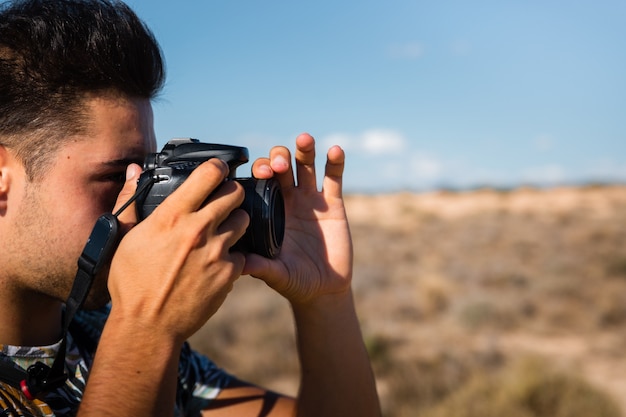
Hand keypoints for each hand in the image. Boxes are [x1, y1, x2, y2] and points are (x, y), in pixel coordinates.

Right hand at [106, 159, 248, 341]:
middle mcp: (199, 229)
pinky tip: (217, 262)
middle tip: (224, 199)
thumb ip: (131, 200)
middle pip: (235, 194)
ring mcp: (217, 252)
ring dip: (235, 223)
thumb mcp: (124, 237)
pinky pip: (242, 255)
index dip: (218, 167)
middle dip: (231, 192)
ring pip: (243, 222)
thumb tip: (135, 171)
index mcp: (173, 216)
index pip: (209, 174)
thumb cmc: (131, 282)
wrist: (148, 327)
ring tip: (221, 232)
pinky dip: (233, 256)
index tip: (219, 168)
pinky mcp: (229, 274)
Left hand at [243, 133, 352, 306]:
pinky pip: (334, 178)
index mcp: (270, 211)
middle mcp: (289, 200)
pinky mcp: (334, 204)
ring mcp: (312, 200)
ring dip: (304, 150)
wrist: (323, 290)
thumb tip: (238, 264)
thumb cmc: (294, 282)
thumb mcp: (276, 275)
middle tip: (279, 166)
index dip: (260, 171)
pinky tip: (335, 150)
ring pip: (306, 166)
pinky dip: (335, 162)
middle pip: (282, 167)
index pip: (261, 182)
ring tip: (304, 139)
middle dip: (279, 159)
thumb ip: (260, 267)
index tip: (261, 173)